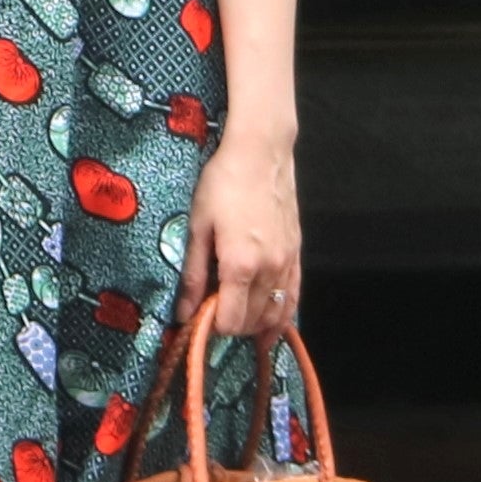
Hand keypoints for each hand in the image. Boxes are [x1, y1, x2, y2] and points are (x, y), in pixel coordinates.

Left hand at [176, 126, 300, 336]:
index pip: (230, 321)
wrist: (261, 154)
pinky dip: (282, 314)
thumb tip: (184, 313)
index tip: (196, 319)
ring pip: (276, 313)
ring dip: (255, 325)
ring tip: (236, 325)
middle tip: (210, 315)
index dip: (211, 327)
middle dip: (230, 326)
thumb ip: (193, 274)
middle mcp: (269, 270)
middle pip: (252, 321)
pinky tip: (271, 324)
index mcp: (240, 265)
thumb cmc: (223, 184)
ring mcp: (287, 263)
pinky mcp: (297, 254)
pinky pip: (294, 296)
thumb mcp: (197, 226)